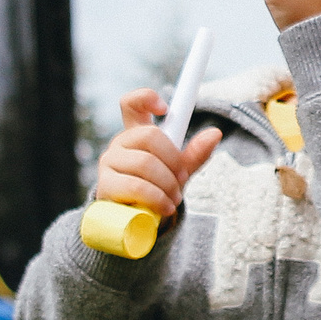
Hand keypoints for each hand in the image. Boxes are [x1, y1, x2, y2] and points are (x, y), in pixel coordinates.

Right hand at [93, 88, 220, 216]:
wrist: (137, 222)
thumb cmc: (157, 189)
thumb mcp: (179, 170)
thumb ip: (196, 153)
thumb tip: (215, 133)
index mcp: (137, 134)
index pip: (132, 104)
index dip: (145, 98)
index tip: (165, 108)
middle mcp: (120, 143)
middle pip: (149, 135)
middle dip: (173, 158)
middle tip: (183, 177)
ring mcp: (109, 162)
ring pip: (145, 163)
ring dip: (167, 184)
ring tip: (174, 199)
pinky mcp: (105, 184)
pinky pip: (136, 186)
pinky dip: (157, 198)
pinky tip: (165, 207)